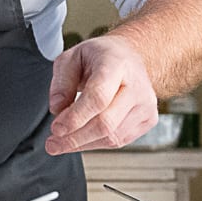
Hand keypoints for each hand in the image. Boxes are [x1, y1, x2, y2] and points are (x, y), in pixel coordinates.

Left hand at [45, 35, 157, 154]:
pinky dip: (95, 143)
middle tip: (52, 143)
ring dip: (82, 144)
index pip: (98, 97)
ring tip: (60, 143)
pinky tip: (79, 139)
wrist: (128, 57)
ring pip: (112, 137)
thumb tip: (57, 109)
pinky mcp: (149, 119)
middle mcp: (137, 85)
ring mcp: (146, 104)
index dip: (76, 117)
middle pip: (106, 123)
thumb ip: (62, 81)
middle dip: (75, 137)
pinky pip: (119, 140)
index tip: (56, 129)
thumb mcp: (72, 57)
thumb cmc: (99, 57)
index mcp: (116, 64)